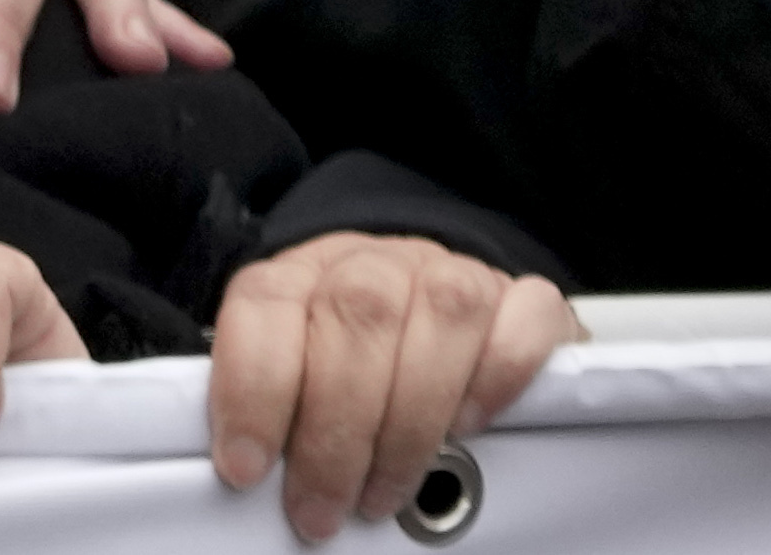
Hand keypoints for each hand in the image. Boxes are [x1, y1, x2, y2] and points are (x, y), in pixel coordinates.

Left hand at [207, 234, 576, 540]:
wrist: (434, 309)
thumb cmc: (356, 360)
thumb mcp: (299, 377)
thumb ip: (278, 406)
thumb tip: (251, 473)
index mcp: (302, 274)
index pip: (264, 303)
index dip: (252, 387)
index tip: (246, 466)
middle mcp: (374, 263)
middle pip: (354, 313)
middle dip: (335, 430)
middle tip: (322, 506)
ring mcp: (449, 272)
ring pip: (440, 311)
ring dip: (409, 421)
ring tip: (385, 492)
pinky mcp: (522, 297)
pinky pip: (524, 317)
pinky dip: (498, 378)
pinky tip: (469, 426)